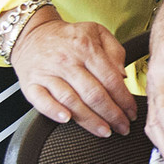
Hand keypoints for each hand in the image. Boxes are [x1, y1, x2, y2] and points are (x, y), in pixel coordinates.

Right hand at [9, 10, 138, 137]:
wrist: (32, 33)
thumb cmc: (69, 37)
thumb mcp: (97, 32)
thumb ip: (115, 52)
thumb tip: (123, 76)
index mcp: (86, 48)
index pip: (110, 79)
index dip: (124, 99)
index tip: (132, 112)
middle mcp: (67, 61)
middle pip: (93, 94)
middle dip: (112, 114)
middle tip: (122, 127)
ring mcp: (47, 74)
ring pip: (71, 101)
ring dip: (90, 120)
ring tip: (104, 131)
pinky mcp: (31, 84)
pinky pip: (42, 101)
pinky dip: (54, 112)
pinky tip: (67, 120)